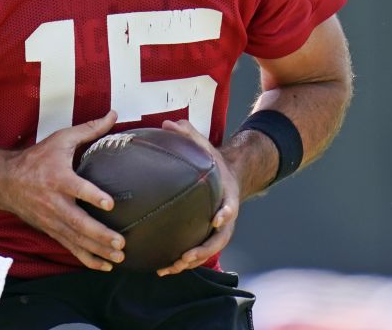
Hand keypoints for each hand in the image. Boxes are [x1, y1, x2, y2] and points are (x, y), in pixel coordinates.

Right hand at [0, 110, 126, 270]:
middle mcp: (54, 202)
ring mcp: (51, 219)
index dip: (92, 196)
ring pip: (75, 238)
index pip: (76, 188)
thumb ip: (89, 130)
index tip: (110, 203)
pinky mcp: (50, 230)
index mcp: (57, 177)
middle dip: (99, 234)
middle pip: (78, 221)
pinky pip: (70, 247)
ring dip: (97, 249)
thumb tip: (113, 114)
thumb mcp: (61, 139)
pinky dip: (87, 258)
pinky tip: (105, 266)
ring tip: (118, 256)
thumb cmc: (37, 158)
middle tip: (121, 241)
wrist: (5, 181)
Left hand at [154, 119, 239, 276]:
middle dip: (203, 250)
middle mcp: (225, 218)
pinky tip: (161, 269)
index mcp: (227, 196)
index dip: (226, 213)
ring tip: (169, 268)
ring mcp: (217, 231)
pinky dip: (181, 263)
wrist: (228, 178)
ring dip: (190, 263)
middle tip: (186, 256)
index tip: (217, 218)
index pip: (230, 206)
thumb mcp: (205, 146)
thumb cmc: (212, 162)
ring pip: (207, 253)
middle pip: (219, 239)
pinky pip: (196, 254)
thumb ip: (189, 135)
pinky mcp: (206, 237)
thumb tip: (167, 122)